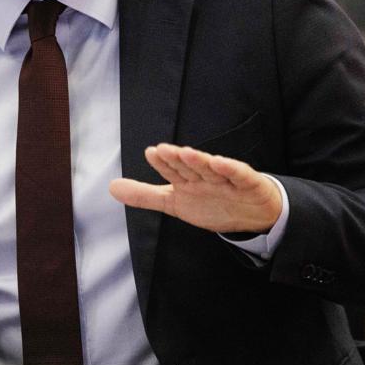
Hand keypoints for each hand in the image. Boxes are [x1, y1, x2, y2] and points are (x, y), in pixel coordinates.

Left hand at [108, 143, 281, 233]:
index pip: (172, 171)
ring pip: (211, 168)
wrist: (252, 215)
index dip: (162, 163)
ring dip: (199, 160)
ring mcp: (226, 179)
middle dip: (177, 159)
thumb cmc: (211, 203)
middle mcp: (204, 176)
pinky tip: (221, 164)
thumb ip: (143, 195)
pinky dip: (232, 170)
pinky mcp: (247, 184)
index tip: (151, 152)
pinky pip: (239, 176)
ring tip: (187, 153)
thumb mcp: (173, 203)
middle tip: (164, 150)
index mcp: (186, 180)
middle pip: (189, 166)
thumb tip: (111, 187)